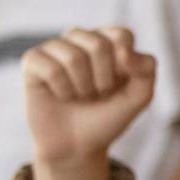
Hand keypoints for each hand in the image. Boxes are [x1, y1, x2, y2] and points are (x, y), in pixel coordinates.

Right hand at [20, 28, 156, 170]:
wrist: (78, 145)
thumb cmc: (108, 116)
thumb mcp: (139, 96)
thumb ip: (146, 70)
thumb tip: (125, 53)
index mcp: (108, 40)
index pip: (121, 35)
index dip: (125, 64)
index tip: (120, 83)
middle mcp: (81, 38)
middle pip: (98, 44)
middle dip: (104, 79)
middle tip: (98, 93)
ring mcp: (55, 48)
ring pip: (73, 57)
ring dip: (82, 87)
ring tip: (79, 95)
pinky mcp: (33, 60)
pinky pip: (51, 69)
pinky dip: (62, 90)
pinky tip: (61, 96)